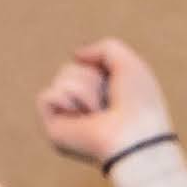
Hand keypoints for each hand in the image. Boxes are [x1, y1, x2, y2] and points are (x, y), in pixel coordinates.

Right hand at [38, 38, 173, 173]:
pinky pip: (47, 96)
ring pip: (62, 79)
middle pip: (72, 69)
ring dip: (84, 89)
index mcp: (105, 101)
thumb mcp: (129, 64)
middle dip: (91, 77)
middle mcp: (86, 112)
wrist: (135, 138)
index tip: (122, 88)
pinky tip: (83, 119)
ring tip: (99, 113)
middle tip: (110, 102)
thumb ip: (106, 48)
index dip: (103, 69)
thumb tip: (76, 56)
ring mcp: (69, 123)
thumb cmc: (140, 104)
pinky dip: (66, 100)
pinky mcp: (54, 132)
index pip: (88, 66)